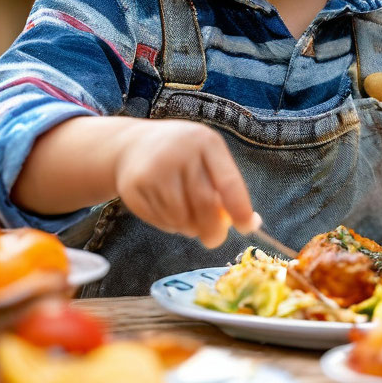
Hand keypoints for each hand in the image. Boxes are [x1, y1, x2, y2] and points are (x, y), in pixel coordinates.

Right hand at [112, 120, 254, 246]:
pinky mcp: (133, 188)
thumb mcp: (206, 157)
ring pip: (180, 218)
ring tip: (186, 215)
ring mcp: (153, 169)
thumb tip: (249, 223)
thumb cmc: (181, 155)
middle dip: (213, 230)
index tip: (247, 228)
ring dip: (189, 227)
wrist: (132, 145)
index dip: (240, 209)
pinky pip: (160, 221)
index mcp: (205, 141)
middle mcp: (179, 152)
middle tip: (214, 240)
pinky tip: (167, 210)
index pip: (229, 182)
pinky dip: (170, 226)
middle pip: (204, 204)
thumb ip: (225, 186)